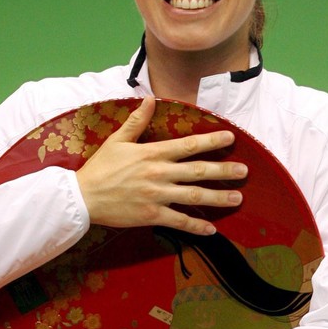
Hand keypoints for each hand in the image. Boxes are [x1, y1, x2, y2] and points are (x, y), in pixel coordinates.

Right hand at [76, 97, 247, 235]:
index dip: (211, 141)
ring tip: (237, 198)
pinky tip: (212, 229)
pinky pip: (179, 221)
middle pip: (198, 171)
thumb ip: (137, 121)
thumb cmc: (100, 167)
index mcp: (152, 153)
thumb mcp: (117, 140)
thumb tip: (150, 99)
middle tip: (244, 171)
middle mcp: (159, 173)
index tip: (230, 139)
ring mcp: (156, 196)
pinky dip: (196, 226)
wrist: (83, 197)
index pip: (187, 145)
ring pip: (194, 196)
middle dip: (224, 171)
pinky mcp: (151, 216)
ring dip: (218, 197)